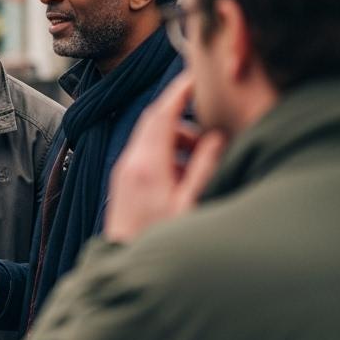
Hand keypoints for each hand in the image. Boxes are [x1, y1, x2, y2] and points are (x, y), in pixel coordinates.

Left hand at [106, 73, 226, 242]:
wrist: (124, 263)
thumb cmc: (161, 239)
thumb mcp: (191, 204)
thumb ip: (204, 167)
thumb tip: (216, 137)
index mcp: (147, 164)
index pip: (161, 113)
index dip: (179, 91)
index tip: (196, 75)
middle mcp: (130, 162)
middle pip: (154, 121)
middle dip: (181, 112)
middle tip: (208, 114)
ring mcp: (124, 172)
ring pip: (151, 138)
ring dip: (177, 136)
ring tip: (203, 154)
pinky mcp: (123, 183)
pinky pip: (146, 154)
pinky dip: (167, 151)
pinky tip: (186, 171)